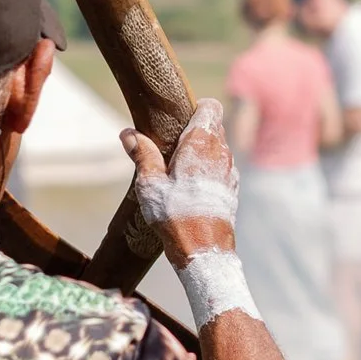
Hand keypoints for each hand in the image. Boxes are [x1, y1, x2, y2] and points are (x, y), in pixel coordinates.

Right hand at [121, 97, 239, 269]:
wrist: (204, 251)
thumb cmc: (175, 215)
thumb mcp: (150, 184)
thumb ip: (142, 155)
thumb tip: (128, 133)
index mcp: (202, 143)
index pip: (210, 107)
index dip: (195, 107)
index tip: (177, 117)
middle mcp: (221, 152)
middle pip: (213, 126)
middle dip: (194, 130)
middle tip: (170, 144)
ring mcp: (230, 171)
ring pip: (218, 148)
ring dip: (201, 152)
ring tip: (177, 168)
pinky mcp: (232, 189)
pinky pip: (221, 168)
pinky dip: (209, 170)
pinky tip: (190, 187)